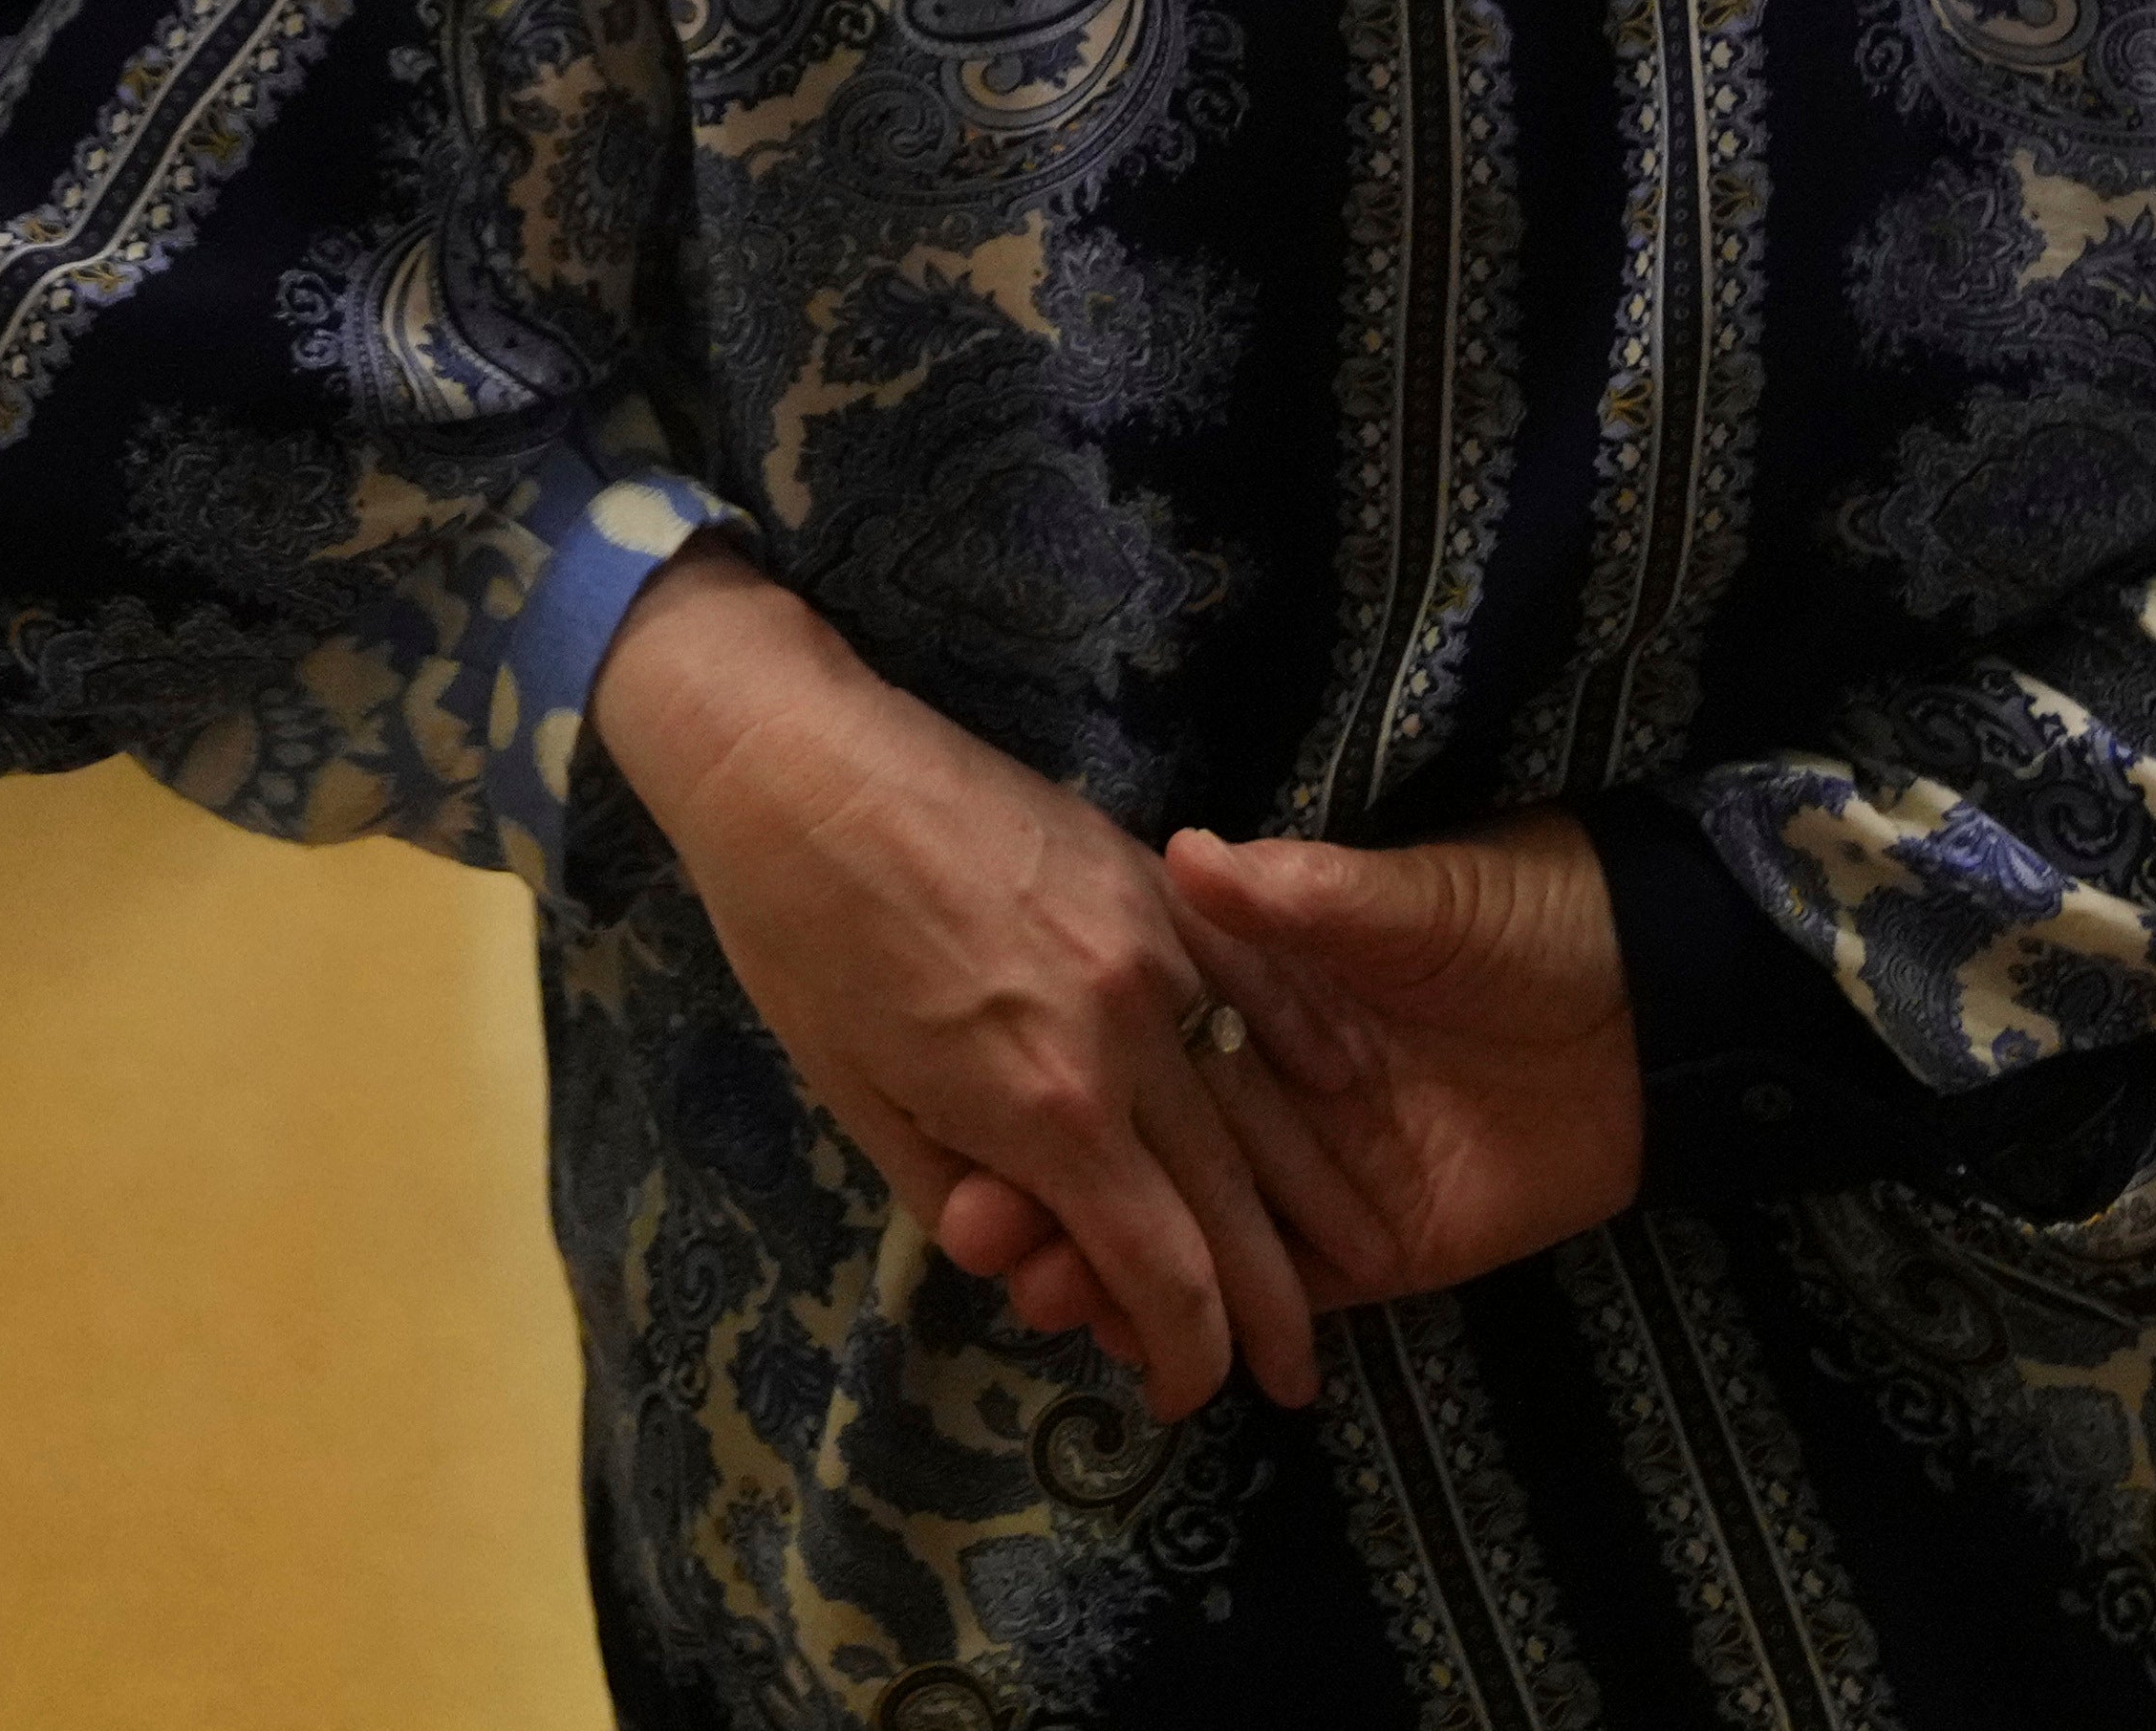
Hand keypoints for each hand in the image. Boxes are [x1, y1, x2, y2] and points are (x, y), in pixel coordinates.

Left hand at [586, 548, 1316, 1420]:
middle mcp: (1126, 1036)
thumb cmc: (797, 941)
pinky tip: (1341, 1094)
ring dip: (1313, 1194)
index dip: (1188, 1352)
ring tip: (1359, 1258)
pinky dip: (1303, 1049)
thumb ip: (962, 1195)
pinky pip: (1254, 982)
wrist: (796, 761)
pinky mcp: (1154, 878)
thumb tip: (1037, 1268)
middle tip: (1298, 1378)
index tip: (1191, 1394)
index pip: (1161, 1271)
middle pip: (1233, 1202)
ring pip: (1264, 1096)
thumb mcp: (859, 1100)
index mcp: (1044, 1109)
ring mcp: (1154, 947)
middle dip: (1274, 1306)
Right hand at [939, 820, 1642, 1344]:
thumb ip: (1304, 897)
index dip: (1045, 1084)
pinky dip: (1204, 1323)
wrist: (1655, 1000)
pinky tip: (1126, 1338)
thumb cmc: (1521, 916)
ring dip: (1100, 1272)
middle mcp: (1262, 1098)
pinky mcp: (1378, 1253)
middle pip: (1135, 1161)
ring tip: (1032, 1288)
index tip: (965, 1114)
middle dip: (1048, 1200)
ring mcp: (1315, 1183)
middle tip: (977, 1227)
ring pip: (1185, 1241)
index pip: (1124, 1051)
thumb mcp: (1404, 898)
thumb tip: (1197, 851)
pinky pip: (1281, 1296)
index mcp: (1250, 997)